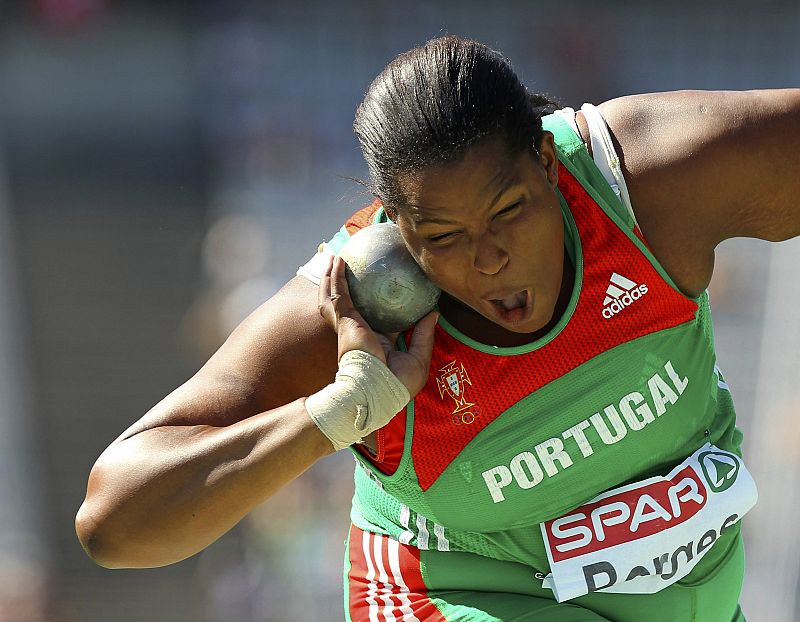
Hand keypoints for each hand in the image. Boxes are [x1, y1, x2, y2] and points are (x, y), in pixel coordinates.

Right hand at [318, 255, 437, 397]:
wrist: (376, 392)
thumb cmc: (396, 383)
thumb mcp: (418, 358)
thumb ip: (424, 334)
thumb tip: (434, 312)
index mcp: (377, 341)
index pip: (377, 317)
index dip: (378, 304)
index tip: (383, 288)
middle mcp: (359, 331)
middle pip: (348, 303)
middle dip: (343, 286)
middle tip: (344, 266)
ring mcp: (349, 325)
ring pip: (334, 295)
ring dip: (330, 277)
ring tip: (333, 257)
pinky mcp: (345, 320)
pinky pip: (338, 292)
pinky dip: (335, 276)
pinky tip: (337, 260)